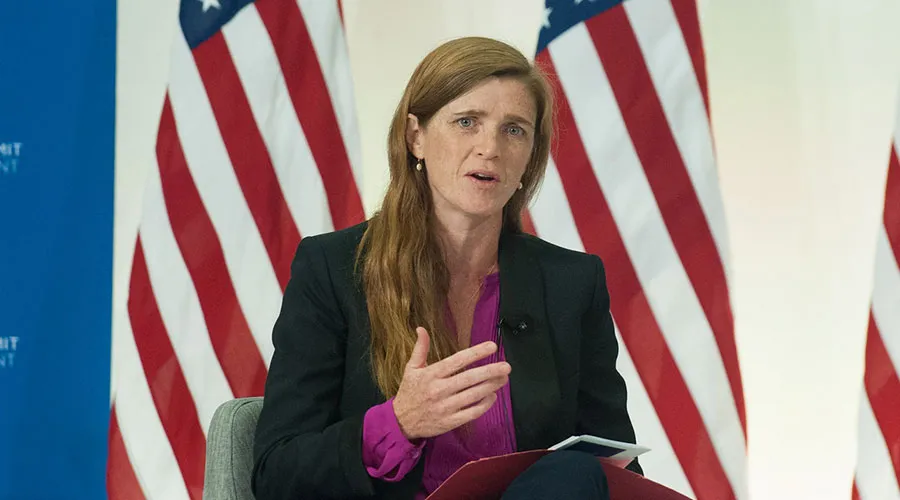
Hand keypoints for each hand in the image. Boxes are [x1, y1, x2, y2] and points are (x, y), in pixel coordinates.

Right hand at [393, 327, 510, 440]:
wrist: (401, 422)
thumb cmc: (409, 392)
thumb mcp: (411, 368)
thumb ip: (420, 349)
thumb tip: (421, 329)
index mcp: (431, 374)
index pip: (457, 361)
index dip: (476, 353)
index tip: (492, 347)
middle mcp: (439, 390)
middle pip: (469, 378)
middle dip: (490, 371)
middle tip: (506, 366)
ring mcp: (445, 407)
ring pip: (473, 395)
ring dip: (491, 386)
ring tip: (503, 379)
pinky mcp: (449, 422)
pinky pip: (471, 413)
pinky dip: (484, 405)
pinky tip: (492, 396)